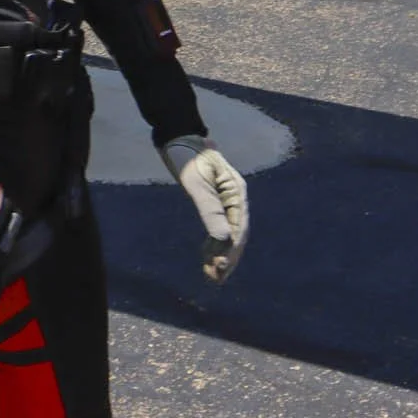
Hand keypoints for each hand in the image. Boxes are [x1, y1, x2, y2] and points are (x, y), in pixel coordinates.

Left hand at [162, 135, 249, 283]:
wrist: (178, 138)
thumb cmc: (187, 156)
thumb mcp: (196, 183)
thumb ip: (210, 210)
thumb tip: (224, 238)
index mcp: (236, 193)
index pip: (239, 228)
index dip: (231, 250)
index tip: (220, 266)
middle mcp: (235, 199)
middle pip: (236, 235)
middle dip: (228, 258)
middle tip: (216, 279)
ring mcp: (226, 202)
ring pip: (228, 235)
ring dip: (220, 255)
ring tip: (211, 277)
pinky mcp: (214, 203)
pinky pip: (217, 228)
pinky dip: (213, 244)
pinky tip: (205, 259)